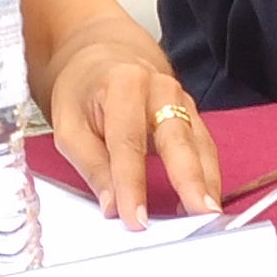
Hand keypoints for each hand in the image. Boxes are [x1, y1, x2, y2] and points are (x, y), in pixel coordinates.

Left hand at [41, 29, 225, 225]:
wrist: (105, 57)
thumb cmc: (84, 92)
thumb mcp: (68, 126)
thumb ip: (91, 165)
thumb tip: (112, 206)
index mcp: (124, 85)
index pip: (128, 142)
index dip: (132, 184)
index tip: (136, 219)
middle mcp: (160, 89)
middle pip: (178, 139)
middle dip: (190, 179)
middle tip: (199, 214)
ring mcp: (182, 101)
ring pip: (200, 145)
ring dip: (207, 182)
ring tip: (208, 216)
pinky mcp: (193, 115)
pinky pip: (205, 148)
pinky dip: (208, 177)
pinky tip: (204, 202)